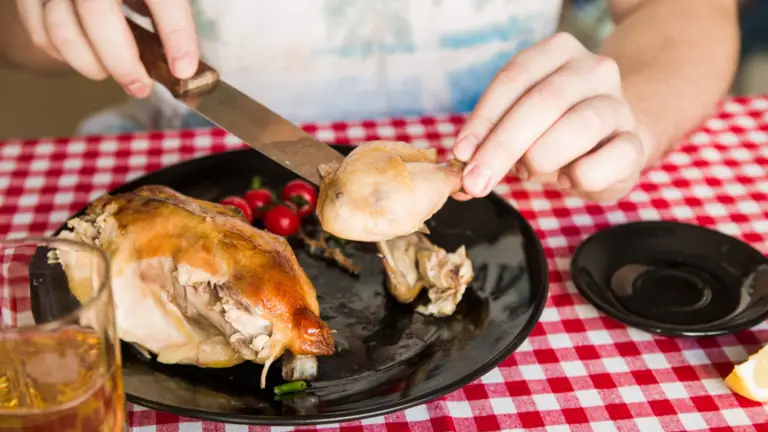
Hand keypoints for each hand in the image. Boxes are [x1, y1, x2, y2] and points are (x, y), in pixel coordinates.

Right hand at [16, 0, 198, 96]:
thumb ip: (167, 16)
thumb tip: (183, 67)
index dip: (176, 33)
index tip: (184, 69)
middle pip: (97, 13)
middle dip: (122, 62)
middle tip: (141, 87)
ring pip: (62, 30)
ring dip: (91, 64)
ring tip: (111, 71)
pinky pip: (41, 35)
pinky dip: (65, 57)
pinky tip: (88, 57)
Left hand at [453, 32, 647, 202]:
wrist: (609, 147)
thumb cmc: (553, 134)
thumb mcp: (517, 129)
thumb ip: (488, 144)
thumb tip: (458, 175)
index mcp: (557, 52)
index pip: (514, 78)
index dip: (484, 119)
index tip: (461, 153)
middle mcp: (593, 69)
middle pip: (544, 100)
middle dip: (503, 147)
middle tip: (477, 181)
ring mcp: (619, 104)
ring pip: (581, 125)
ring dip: (542, 158)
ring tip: (529, 172)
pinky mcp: (636, 142)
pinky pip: (612, 159)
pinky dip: (582, 177)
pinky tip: (569, 179)